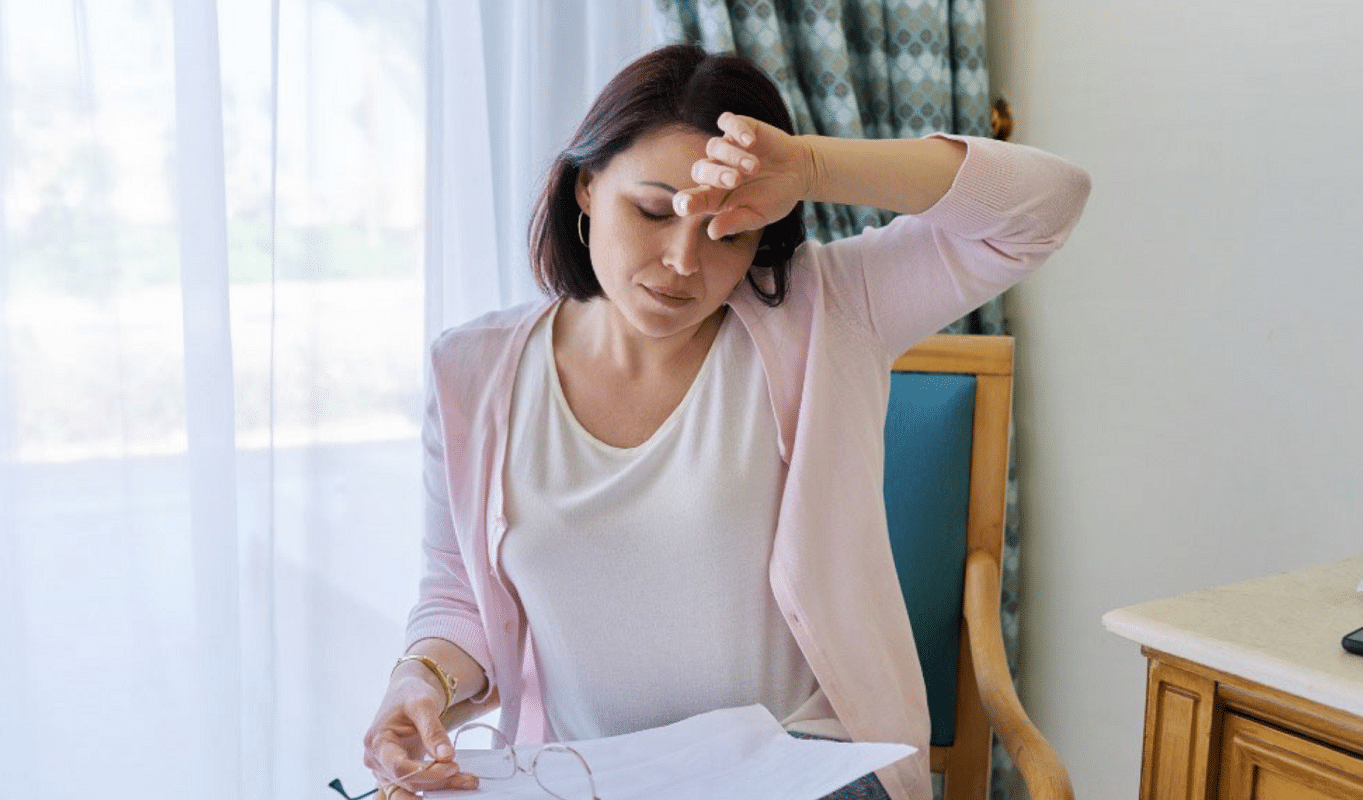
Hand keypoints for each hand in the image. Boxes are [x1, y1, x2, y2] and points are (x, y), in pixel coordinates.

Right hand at [362, 673, 479, 797]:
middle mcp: (376, 760)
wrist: (406, 693)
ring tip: (465, 782)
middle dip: (438, 781)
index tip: (453, 766)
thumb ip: (433, 731)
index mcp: (377, 741)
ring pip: (411, 789)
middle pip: (408, 781)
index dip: (428, 772)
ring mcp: (384, 770)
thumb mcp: (423, 704)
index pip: (400, 767)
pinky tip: (454, 782)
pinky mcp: (396, 774)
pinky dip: (434, 787)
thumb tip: (446, 757)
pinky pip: (414, 787)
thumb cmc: (410, 694)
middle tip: (466, 776)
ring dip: (438, 789)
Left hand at [673, 111, 813, 240]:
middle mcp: (716, 170)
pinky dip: (736, 129)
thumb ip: (736, 222)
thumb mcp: (759, 215)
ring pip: (714, 146)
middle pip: (699, 169)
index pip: (691, 199)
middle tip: (736, 180)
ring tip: (754, 167)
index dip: (684, 202)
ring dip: (732, 156)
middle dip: (715, 175)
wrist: (800, 171)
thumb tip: (712, 233)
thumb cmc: (776, 197)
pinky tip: (750, 141)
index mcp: (714, 196)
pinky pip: (728, 122)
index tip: (686, 205)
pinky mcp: (740, 128)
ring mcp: (726, 147)